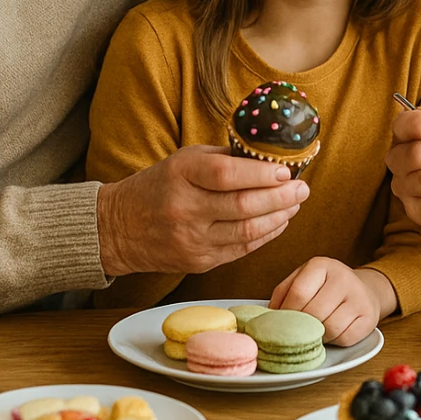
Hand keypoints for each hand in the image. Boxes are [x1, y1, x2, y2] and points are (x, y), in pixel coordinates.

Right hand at [96, 145, 308, 277]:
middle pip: (243, 206)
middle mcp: (185, 209)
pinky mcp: (198, 262)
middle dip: (281, 197)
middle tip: (303, 188)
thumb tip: (269, 157)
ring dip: (279, 217)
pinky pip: (241, 249)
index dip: (261, 174)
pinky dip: (265, 235)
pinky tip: (278, 222)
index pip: (226, 175)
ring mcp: (191, 240)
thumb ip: (224, 158)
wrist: (117, 229)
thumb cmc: (159, 186)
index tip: (285, 171)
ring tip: (295, 204)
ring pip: (247, 231)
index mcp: (180, 174)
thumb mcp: (184, 160)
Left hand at [269, 258, 391, 346]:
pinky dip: (335, 341)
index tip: (282, 324)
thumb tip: (267, 318)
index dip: (287, 313)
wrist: (362, 290)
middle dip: (302, 327)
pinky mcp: (370, 316)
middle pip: (314, 313)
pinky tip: (332, 333)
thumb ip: (283, 295)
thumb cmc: (324, 289)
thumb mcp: (301, 281)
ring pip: (330, 328)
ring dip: (319, 336)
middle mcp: (343, 277)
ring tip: (317, 330)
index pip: (298, 294)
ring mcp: (359, 296)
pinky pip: (346, 338)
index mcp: (321, 265)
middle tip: (298, 331)